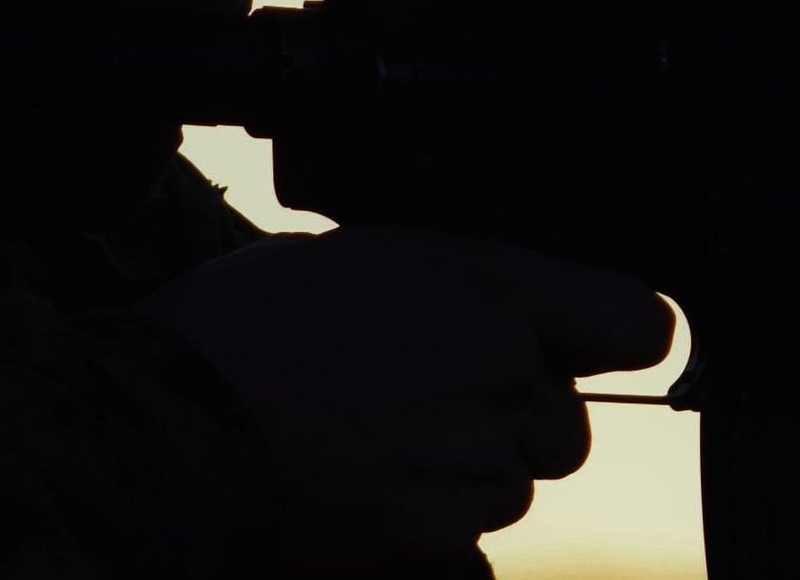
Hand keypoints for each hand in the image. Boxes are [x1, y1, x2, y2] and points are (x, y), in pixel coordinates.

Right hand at [141, 224, 673, 576]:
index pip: (636, 321)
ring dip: (467, 468)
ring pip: (515, 483)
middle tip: (420, 390)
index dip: (610, 332)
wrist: (163, 423)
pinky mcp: (432, 546)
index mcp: (484, 291)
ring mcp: (469, 473)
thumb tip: (501, 312)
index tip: (581, 339)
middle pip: (566, 420)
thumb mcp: (355, 254)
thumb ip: (454, 284)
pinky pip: (468, 541)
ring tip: (370, 437)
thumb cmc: (242, 322)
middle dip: (512, 411)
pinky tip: (359, 486)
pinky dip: (428, 522)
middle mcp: (498, 382)